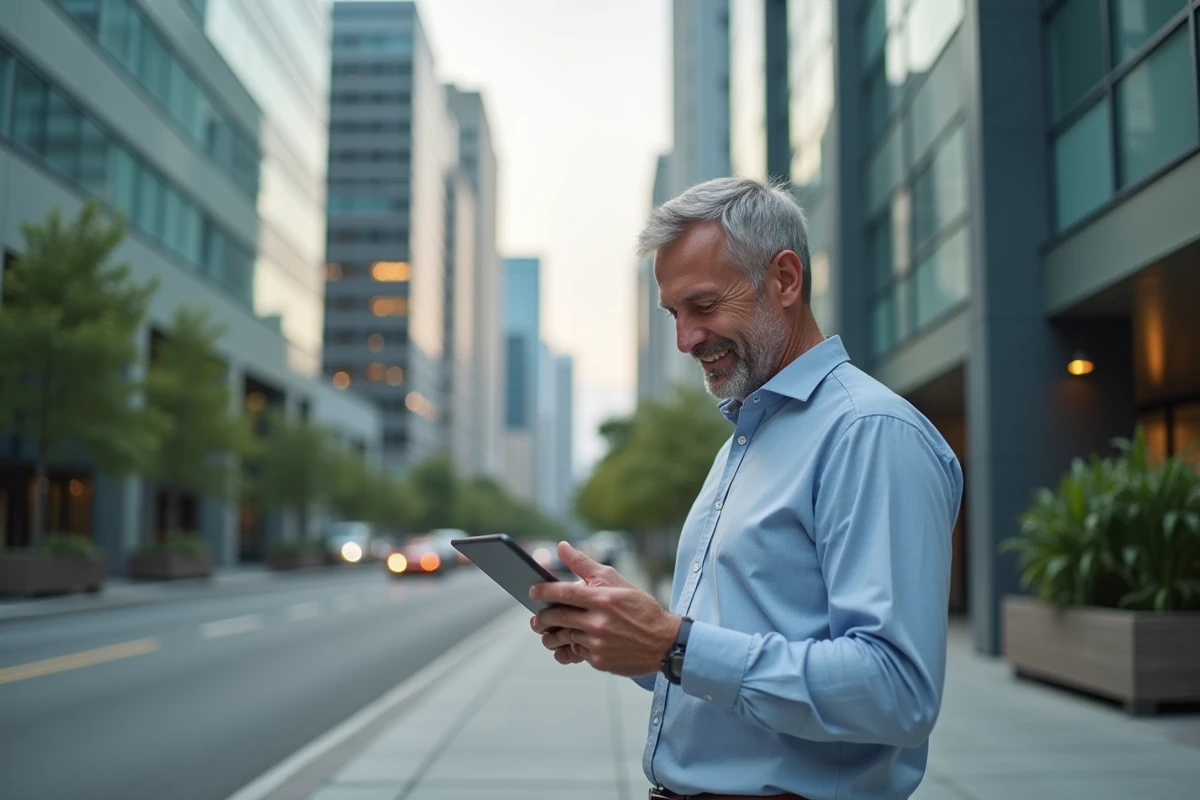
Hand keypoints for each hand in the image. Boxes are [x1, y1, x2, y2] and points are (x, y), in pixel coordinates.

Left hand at [530, 542, 679, 676]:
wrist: (663, 642)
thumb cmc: (639, 608)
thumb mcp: (615, 580)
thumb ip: (584, 564)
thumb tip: (562, 547)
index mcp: (602, 599)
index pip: (564, 593)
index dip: (543, 591)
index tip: (532, 591)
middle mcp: (598, 622)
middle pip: (557, 618)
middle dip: (541, 618)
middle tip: (536, 618)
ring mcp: (598, 644)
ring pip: (563, 639)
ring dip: (552, 636)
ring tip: (549, 633)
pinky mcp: (600, 662)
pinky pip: (576, 653)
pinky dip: (571, 648)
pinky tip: (573, 642)